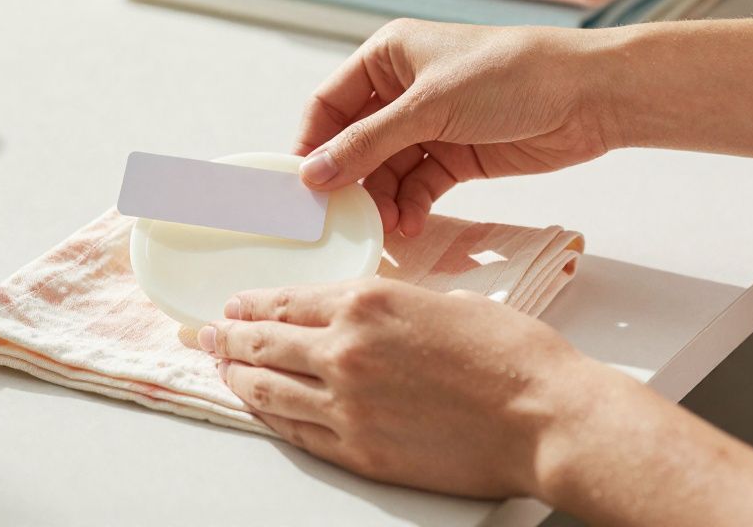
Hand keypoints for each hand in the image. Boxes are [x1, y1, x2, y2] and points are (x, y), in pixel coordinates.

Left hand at [197, 277, 595, 497]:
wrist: (545, 417)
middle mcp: (344, 349)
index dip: (249, 304)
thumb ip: (395, 307)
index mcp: (366, 302)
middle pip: (262, 343)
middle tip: (208, 335)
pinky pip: (294, 430)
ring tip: (220, 370)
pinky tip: (257, 408)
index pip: (283, 301)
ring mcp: (345, 404)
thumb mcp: (445, 301)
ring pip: (266, 388)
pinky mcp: (357, 450)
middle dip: (227, 338)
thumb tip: (374, 317)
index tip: (233, 306)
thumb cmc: (512, 357)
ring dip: (235, 377)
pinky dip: (267, 416)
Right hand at [295, 19, 616, 235]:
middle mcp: (402, 90)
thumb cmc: (510, 76)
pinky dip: (411, 206)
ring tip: (384, 226)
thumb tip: (311, 174)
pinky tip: (410, 224)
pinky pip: (418, 186)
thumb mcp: (428, 107)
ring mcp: (430, 125)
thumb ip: (367, 144)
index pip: (328, 105)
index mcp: (387, 57)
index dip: (311, 145)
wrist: (590, 95)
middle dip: (348, 180)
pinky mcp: (456, 156)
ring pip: (385, 171)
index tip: (299, 187)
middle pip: (354, 143)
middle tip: (340, 218)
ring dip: (381, 199)